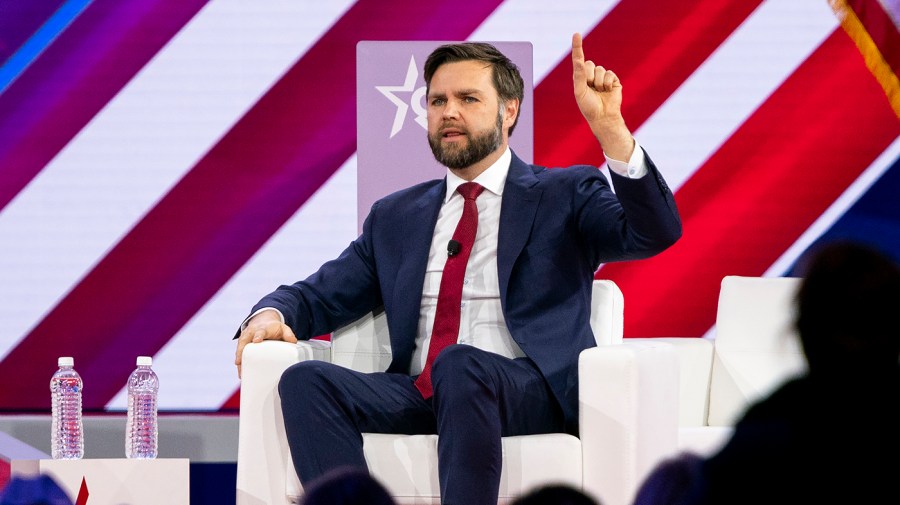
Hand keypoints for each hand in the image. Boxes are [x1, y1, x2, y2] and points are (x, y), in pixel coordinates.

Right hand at [234, 309, 296, 377]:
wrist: (263, 321)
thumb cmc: (274, 328)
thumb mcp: (283, 328)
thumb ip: (288, 334)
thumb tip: (293, 342)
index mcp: (263, 328)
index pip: (260, 331)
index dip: (258, 336)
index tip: (256, 340)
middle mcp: (252, 332)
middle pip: (244, 340)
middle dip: (241, 350)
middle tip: (239, 361)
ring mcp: (245, 337)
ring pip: (239, 347)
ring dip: (238, 359)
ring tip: (240, 372)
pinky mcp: (242, 343)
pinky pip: (239, 352)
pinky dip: (239, 362)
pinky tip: (241, 372)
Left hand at [571, 32, 632, 160]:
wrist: (603, 117)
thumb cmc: (588, 107)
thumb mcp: (580, 91)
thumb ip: (579, 76)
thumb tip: (580, 60)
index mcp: (580, 77)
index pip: (578, 59)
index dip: (577, 46)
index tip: (576, 34)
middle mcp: (591, 75)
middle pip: (590, 64)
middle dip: (588, 76)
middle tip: (590, 88)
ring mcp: (603, 77)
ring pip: (600, 70)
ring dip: (598, 82)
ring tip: (599, 92)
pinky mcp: (613, 80)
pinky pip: (609, 74)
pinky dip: (606, 83)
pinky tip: (607, 91)